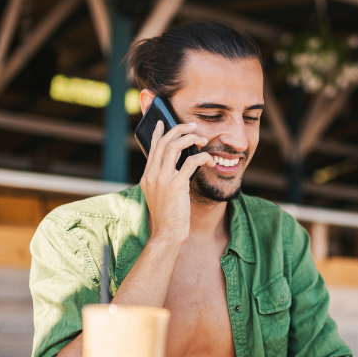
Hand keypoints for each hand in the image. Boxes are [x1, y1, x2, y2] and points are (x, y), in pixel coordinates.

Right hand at [140, 121, 213, 243]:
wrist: (167, 234)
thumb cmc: (168, 217)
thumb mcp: (160, 196)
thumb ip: (164, 180)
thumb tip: (177, 167)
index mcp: (147, 177)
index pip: (152, 149)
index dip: (158, 133)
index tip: (163, 122)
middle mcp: (152, 175)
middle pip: (164, 142)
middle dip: (179, 130)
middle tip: (193, 126)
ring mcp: (162, 180)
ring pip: (175, 147)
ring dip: (191, 139)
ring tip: (203, 139)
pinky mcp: (175, 186)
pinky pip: (190, 162)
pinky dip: (202, 157)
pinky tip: (210, 160)